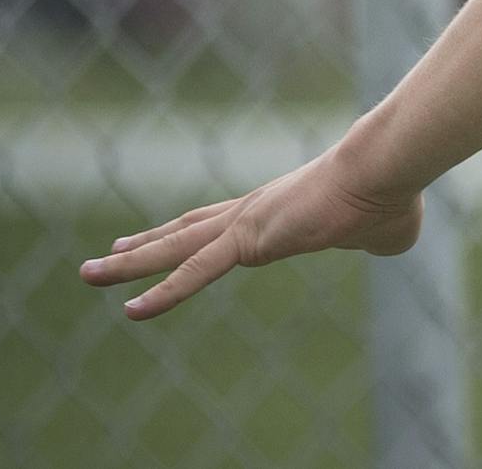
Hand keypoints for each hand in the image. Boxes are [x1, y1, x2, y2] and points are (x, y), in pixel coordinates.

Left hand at [78, 146, 422, 319]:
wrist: (384, 171)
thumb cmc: (392, 195)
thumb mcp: (386, 228)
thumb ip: (378, 235)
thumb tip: (394, 234)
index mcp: (278, 210)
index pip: (220, 221)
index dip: (188, 230)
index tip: (161, 236)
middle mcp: (252, 211)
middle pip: (185, 230)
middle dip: (144, 244)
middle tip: (106, 254)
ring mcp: (245, 224)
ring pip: (173, 249)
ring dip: (127, 264)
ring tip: (87, 272)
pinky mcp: (247, 240)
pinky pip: (193, 273)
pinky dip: (160, 293)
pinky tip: (131, 310)